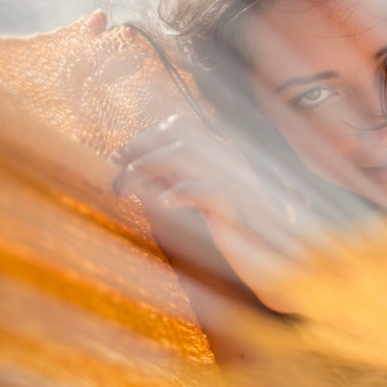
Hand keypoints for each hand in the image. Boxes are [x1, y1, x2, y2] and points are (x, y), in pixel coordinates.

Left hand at [111, 115, 299, 311]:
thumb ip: (168, 182)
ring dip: (145, 169)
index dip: (143, 138)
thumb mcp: (191, 202)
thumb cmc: (228, 233)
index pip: (177, 126)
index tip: (118, 158)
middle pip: (175, 135)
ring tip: (125, 191)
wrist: (271, 261)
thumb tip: (131, 172)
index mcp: (220, 153)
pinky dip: (177, 192)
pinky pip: (204, 189)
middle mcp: (227, 159)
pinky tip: (160, 205)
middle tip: (116, 176)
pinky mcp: (235, 206)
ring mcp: (234, 179)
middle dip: (138, 151)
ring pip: (183, 155)